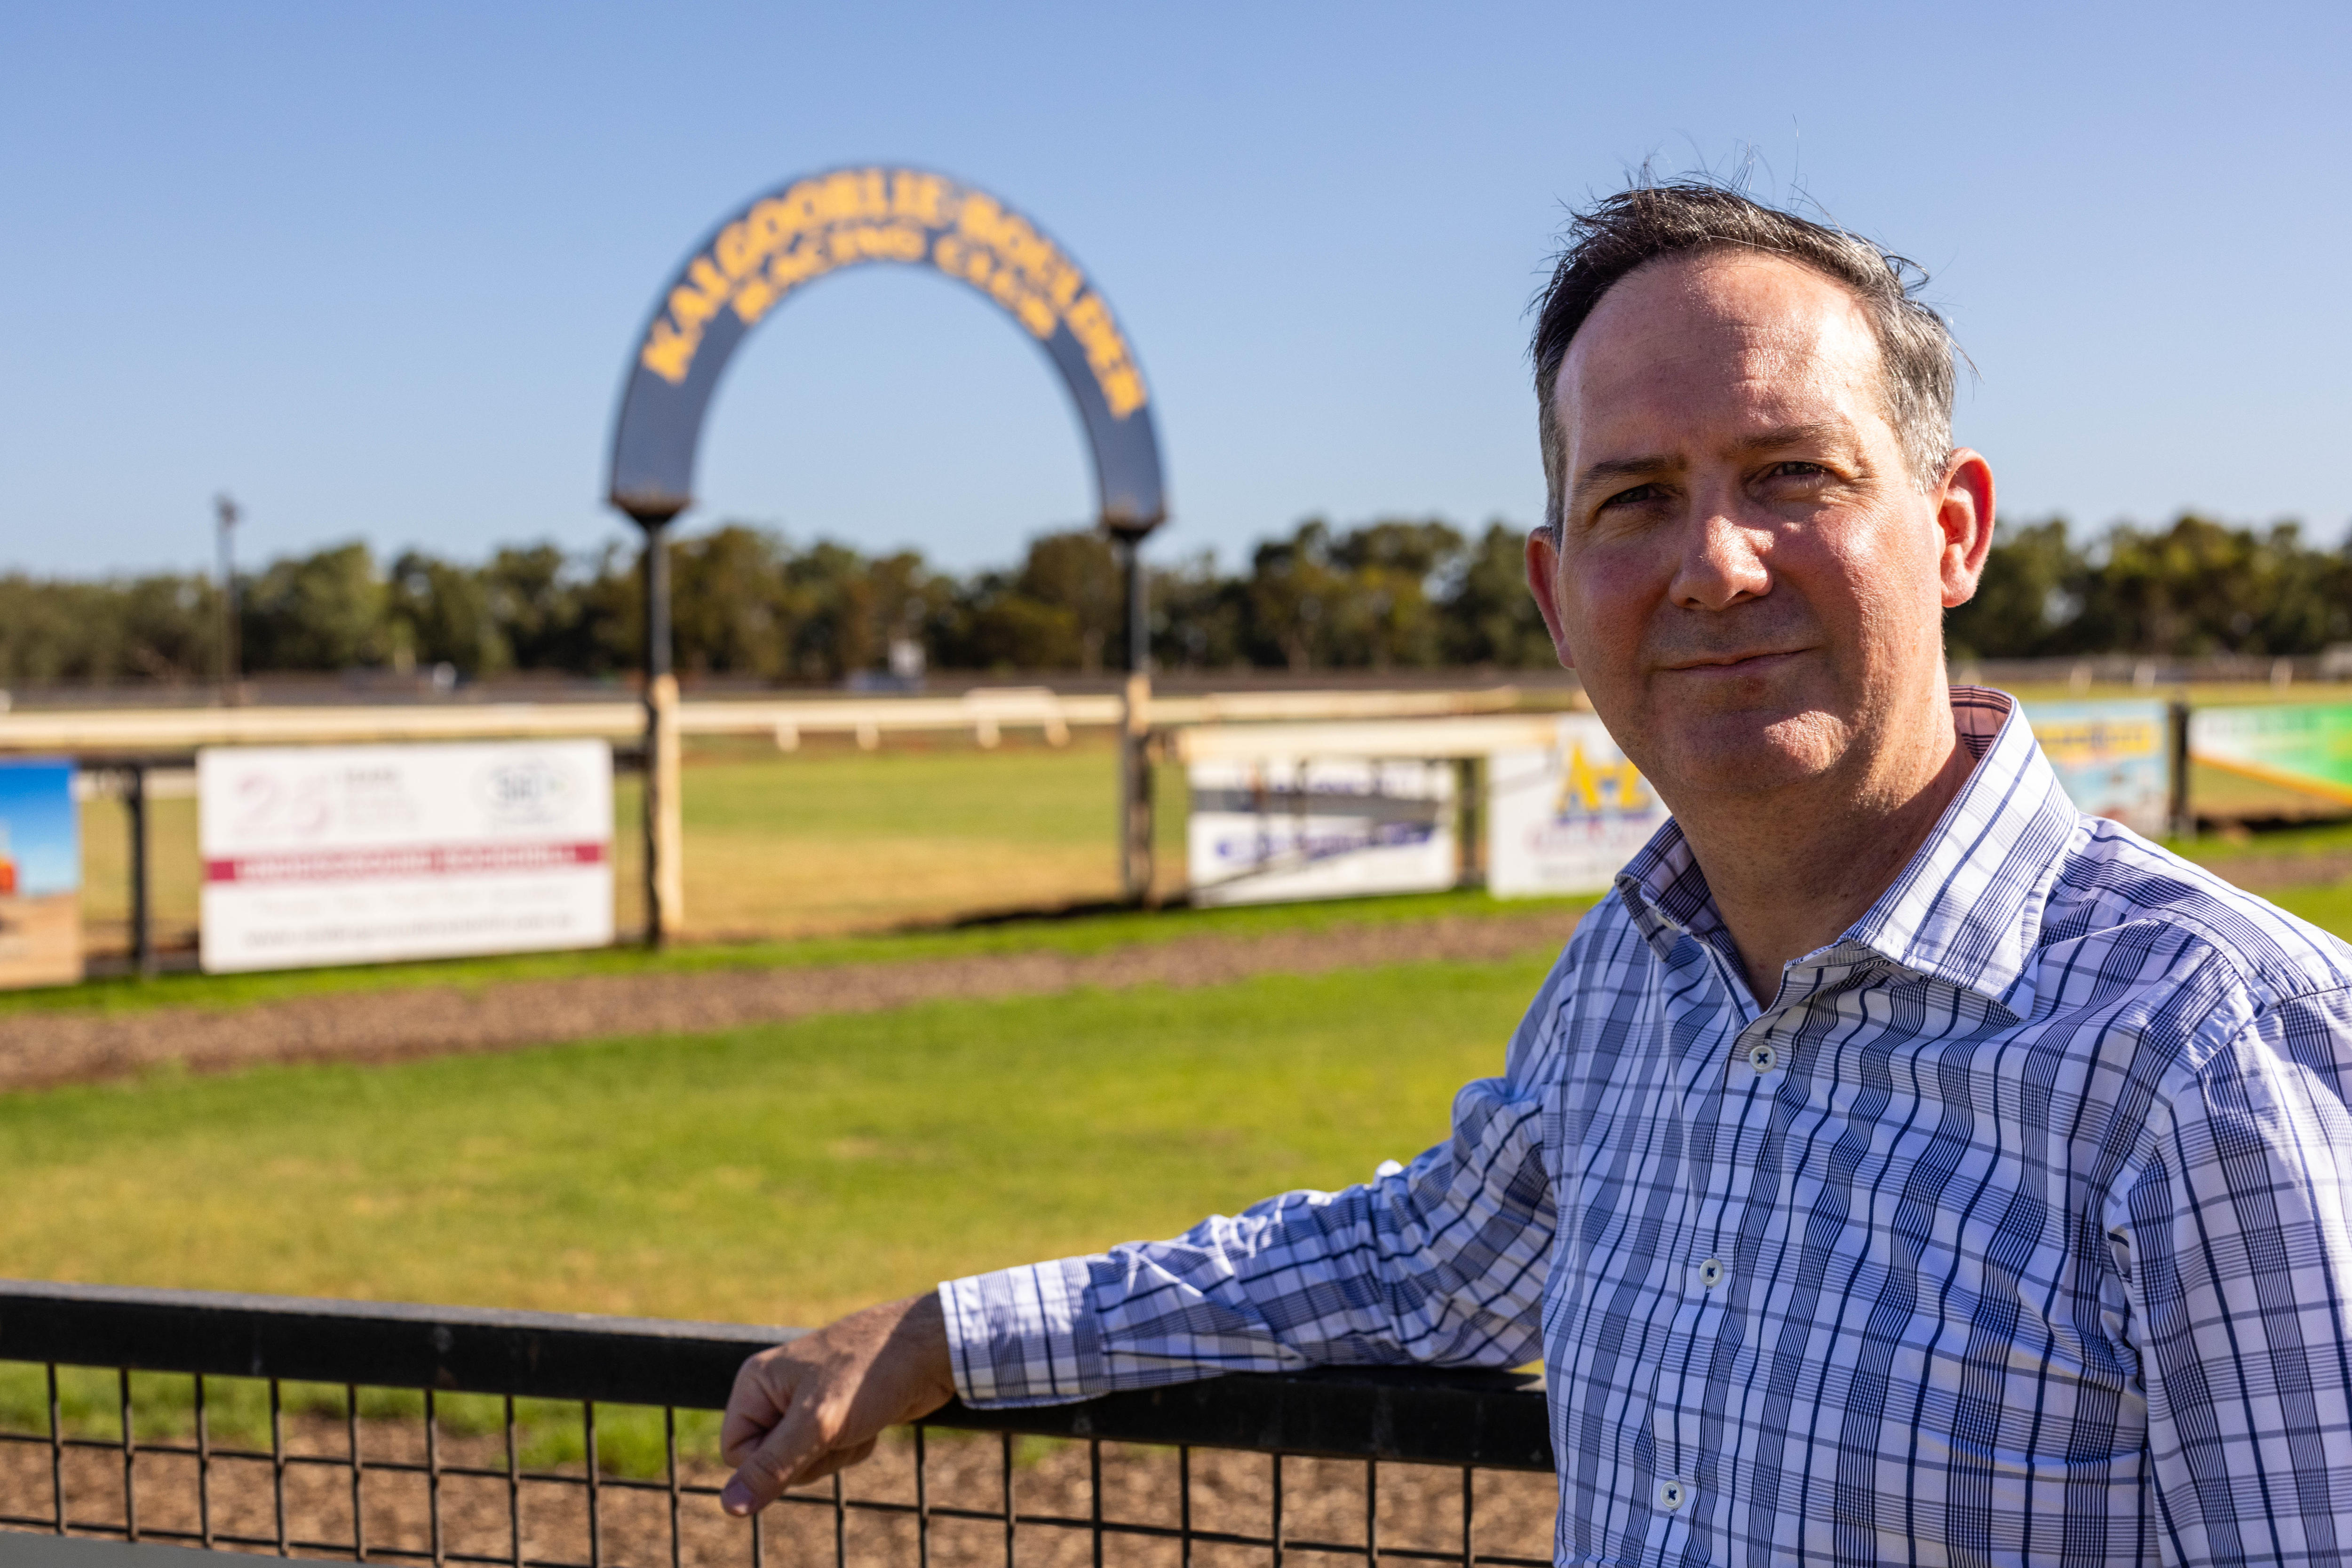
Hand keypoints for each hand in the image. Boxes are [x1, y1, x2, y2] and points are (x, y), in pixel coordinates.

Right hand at [718, 1292, 956, 1515]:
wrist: (931, 1351)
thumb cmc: (871, 1373)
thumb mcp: (817, 1425)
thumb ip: (772, 1466)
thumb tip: (729, 1506)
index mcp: (756, 1383)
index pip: (736, 1454)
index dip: (770, 1463)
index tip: (807, 1441)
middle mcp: (776, 1391)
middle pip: (772, 1464)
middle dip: (811, 1459)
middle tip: (838, 1428)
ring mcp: (808, 1404)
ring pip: (804, 1464)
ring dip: (838, 1453)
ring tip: (859, 1419)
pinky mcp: (837, 1414)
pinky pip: (832, 1455)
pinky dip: (855, 1447)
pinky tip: (872, 1419)